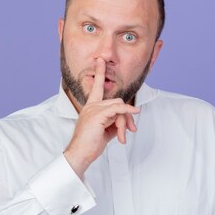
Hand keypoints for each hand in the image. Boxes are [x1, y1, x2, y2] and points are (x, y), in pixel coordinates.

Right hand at [63, 57, 139, 177]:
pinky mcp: (97, 115)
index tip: (100, 61)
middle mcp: (91, 106)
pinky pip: (118, 110)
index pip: (97, 87)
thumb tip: (127, 120)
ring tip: (121, 137)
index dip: (99, 73)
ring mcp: (93, 109)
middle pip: (117, 102)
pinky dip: (127, 112)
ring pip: (118, 107)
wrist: (80, 153)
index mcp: (91, 107)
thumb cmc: (91, 144)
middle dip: (126, 116)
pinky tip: (134, 114)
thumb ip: (115, 122)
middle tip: (131, 130)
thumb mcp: (106, 130)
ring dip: (124, 123)